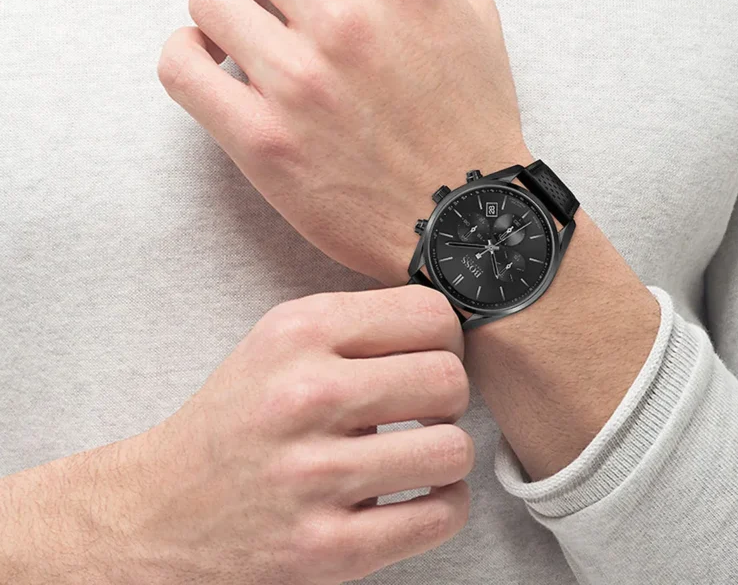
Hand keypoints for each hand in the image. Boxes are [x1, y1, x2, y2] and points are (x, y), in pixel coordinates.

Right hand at [2, 287, 470, 583]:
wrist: (160, 510)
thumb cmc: (236, 418)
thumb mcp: (280, 340)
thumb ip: (358, 324)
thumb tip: (448, 327)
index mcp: (299, 333)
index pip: (429, 313)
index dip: (446, 336)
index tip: (434, 353)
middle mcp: (306, 396)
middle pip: (449, 379)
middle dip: (450, 395)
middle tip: (427, 406)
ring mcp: (316, 475)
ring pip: (453, 449)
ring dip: (447, 453)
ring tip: (421, 451)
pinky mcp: (327, 548)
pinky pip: (440, 516)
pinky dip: (444, 504)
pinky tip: (417, 494)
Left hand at [158, 0, 529, 284]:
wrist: (464, 219)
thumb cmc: (469, 115)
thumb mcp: (474, 8)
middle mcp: (348, 21)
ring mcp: (299, 83)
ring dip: (225, 7)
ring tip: (249, 34)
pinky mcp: (263, 142)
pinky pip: (180, 66)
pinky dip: (186, 54)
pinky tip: (212, 61)